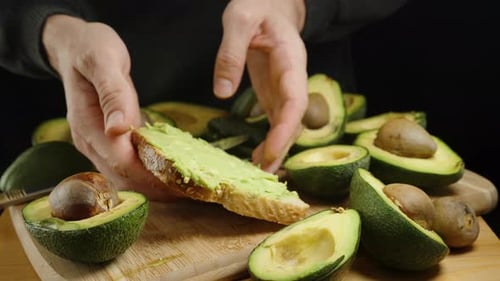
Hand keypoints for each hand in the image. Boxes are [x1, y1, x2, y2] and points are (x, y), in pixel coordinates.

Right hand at [42, 15, 182, 200]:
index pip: (121, 161)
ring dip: (152, 186)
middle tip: (190, 193)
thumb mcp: (103, 62)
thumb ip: (111, 94)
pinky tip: (168, 173)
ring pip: (123, 177)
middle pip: (123, 177)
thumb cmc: (91, 49)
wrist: (76, 47)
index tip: (179, 184)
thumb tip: (118, 129)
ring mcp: (95, 144)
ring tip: (184, 188)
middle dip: (155, 188)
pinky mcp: (105, 142)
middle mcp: (89, 141)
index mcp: (88, 124)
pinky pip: (126, 165)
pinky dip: (147, 173)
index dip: (151, 176)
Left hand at [213, 0, 308, 172]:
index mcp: (290, 60)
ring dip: (275, 150)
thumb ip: (230, 54)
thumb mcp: (239, 20)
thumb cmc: (258, 6)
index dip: (286, 128)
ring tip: (257, 174)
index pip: (295, 100)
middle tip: (261, 174)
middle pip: (294, 120)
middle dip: (280, 148)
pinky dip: (268, 141)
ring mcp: (285, 88)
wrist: (271, 4)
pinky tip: (255, 159)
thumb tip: (222, 92)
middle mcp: (293, 79)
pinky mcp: (274, 93)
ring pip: (287, 125)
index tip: (270, 150)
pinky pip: (275, 121)